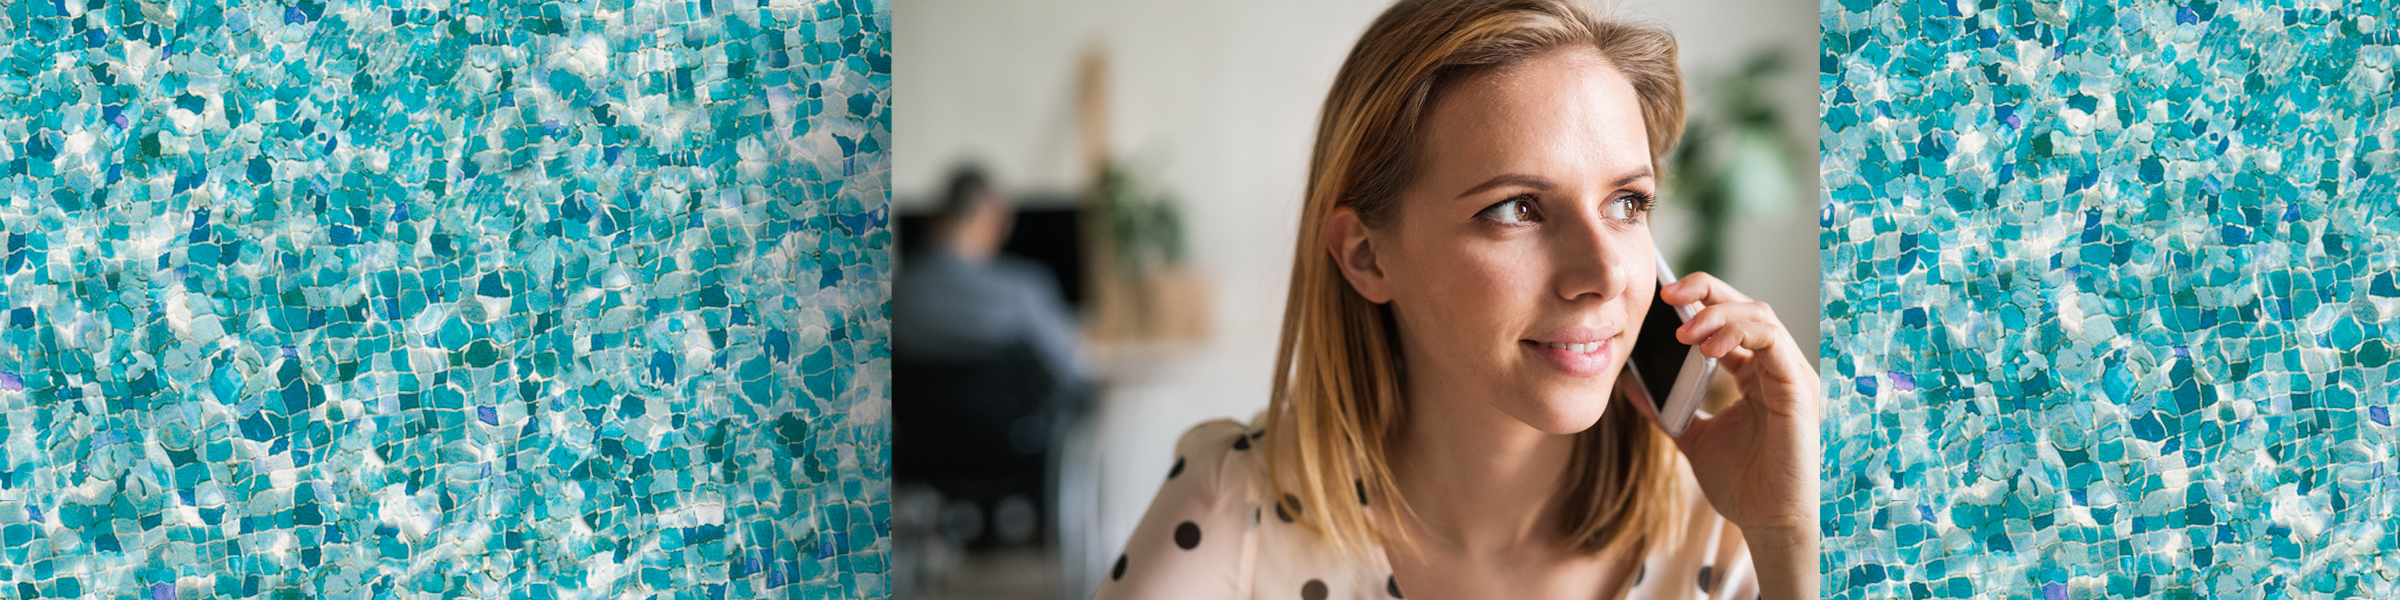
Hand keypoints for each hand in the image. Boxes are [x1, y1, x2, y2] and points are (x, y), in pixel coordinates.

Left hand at [1657, 272, 1820, 598]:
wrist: (1772, 525)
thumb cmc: (1746, 487)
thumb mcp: (1694, 438)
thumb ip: (1667, 409)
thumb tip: (1632, 383)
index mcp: (1754, 376)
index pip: (1729, 321)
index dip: (1699, 302)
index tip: (1661, 300)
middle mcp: (1775, 369)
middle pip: (1746, 306)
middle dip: (1706, 290)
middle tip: (1667, 295)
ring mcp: (1790, 375)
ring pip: (1760, 314)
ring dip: (1717, 313)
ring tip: (1682, 331)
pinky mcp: (1798, 387)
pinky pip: (1772, 340)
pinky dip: (1737, 332)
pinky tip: (1707, 347)